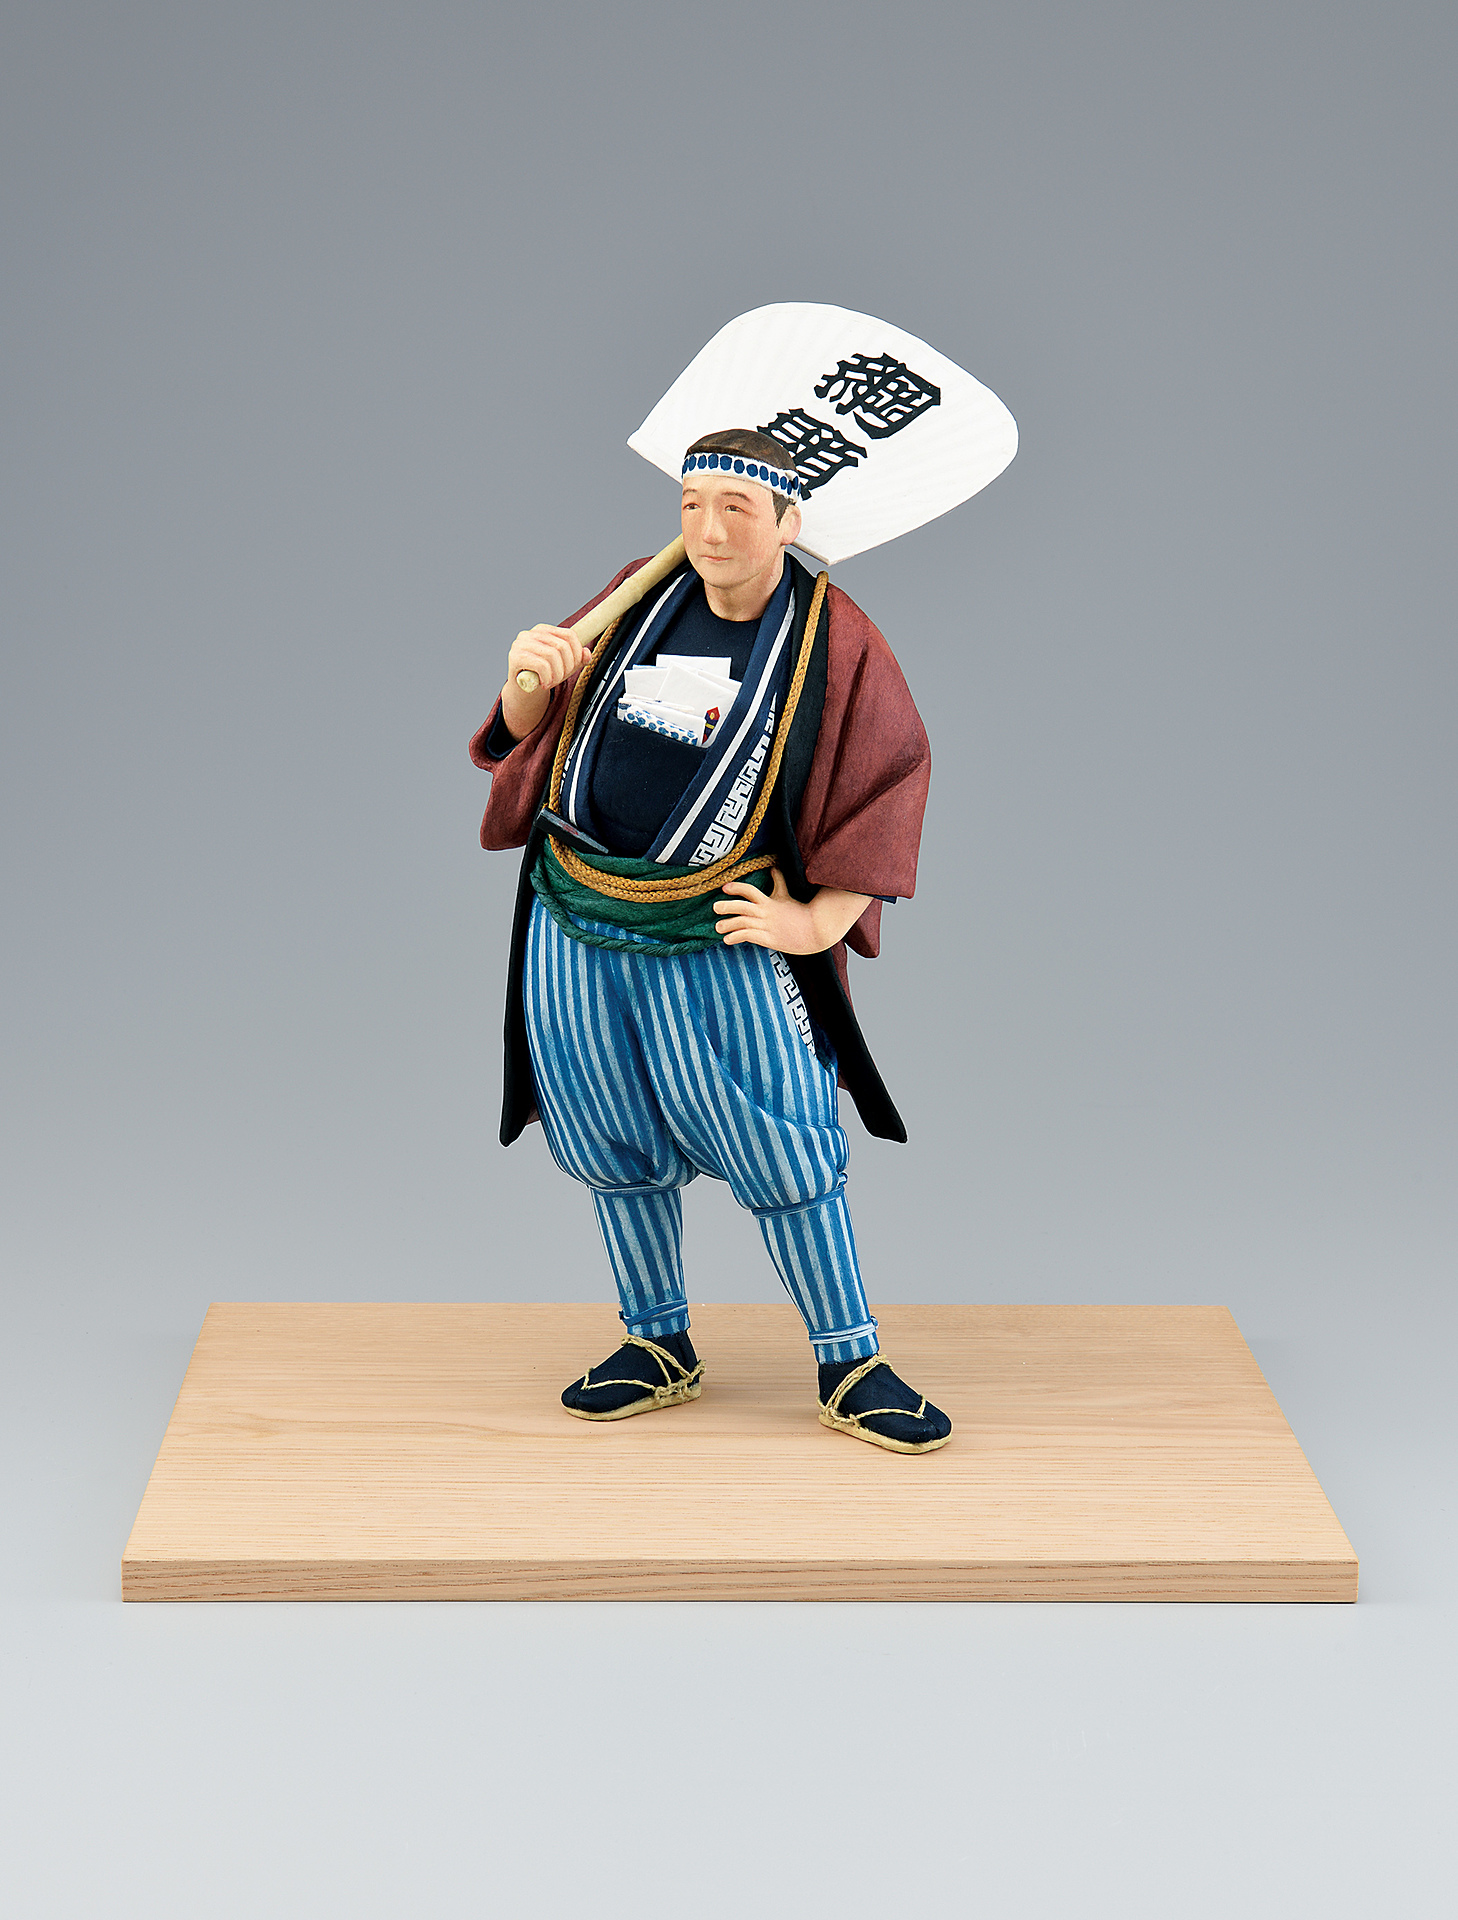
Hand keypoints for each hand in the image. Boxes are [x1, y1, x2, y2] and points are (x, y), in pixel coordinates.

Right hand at [501, 624, 591, 740]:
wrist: (522, 691)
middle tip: (561, 678)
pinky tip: (544, 684)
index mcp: (543, 630)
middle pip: (562, 646)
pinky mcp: (515, 657)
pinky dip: (548, 678)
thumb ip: (578, 659)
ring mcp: (521, 644)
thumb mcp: (564, 667)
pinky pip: (541, 665)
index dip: (577, 653)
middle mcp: (530, 633)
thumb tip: (587, 653)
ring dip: (557, 674)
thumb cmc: (543, 676)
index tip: (572, 667)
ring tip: (552, 682)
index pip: (569, 635)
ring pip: (552, 655)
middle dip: (567, 667)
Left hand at [714, 868, 870, 953]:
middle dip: (726, 906)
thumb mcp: (787, 895)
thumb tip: (773, 867)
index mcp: (769, 901)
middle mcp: (766, 912)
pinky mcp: (769, 939)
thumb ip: (778, 882)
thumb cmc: (801, 913)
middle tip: (715, 907)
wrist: (816, 930)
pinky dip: (735, 937)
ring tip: (718, 927)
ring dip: (727, 925)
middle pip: (742, 906)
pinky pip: (748, 936)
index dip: (736, 887)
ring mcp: (767, 926)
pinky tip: (727, 940)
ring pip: (742, 922)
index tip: (724, 887)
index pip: (749, 890)